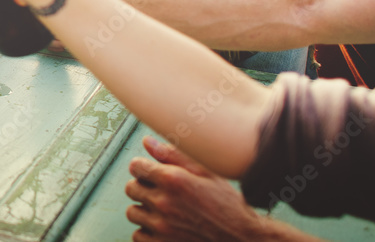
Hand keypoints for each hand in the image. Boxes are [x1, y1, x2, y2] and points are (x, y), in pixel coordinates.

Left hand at [125, 137, 266, 241]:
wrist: (243, 239)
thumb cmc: (227, 205)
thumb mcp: (204, 172)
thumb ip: (172, 155)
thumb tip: (146, 142)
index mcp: (172, 180)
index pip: (135, 166)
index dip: (144, 168)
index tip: (152, 173)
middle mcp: (163, 203)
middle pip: (131, 189)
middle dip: (143, 187)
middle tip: (160, 192)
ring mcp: (162, 227)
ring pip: (133, 213)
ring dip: (144, 210)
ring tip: (162, 210)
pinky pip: (138, 236)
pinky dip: (147, 232)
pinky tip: (163, 227)